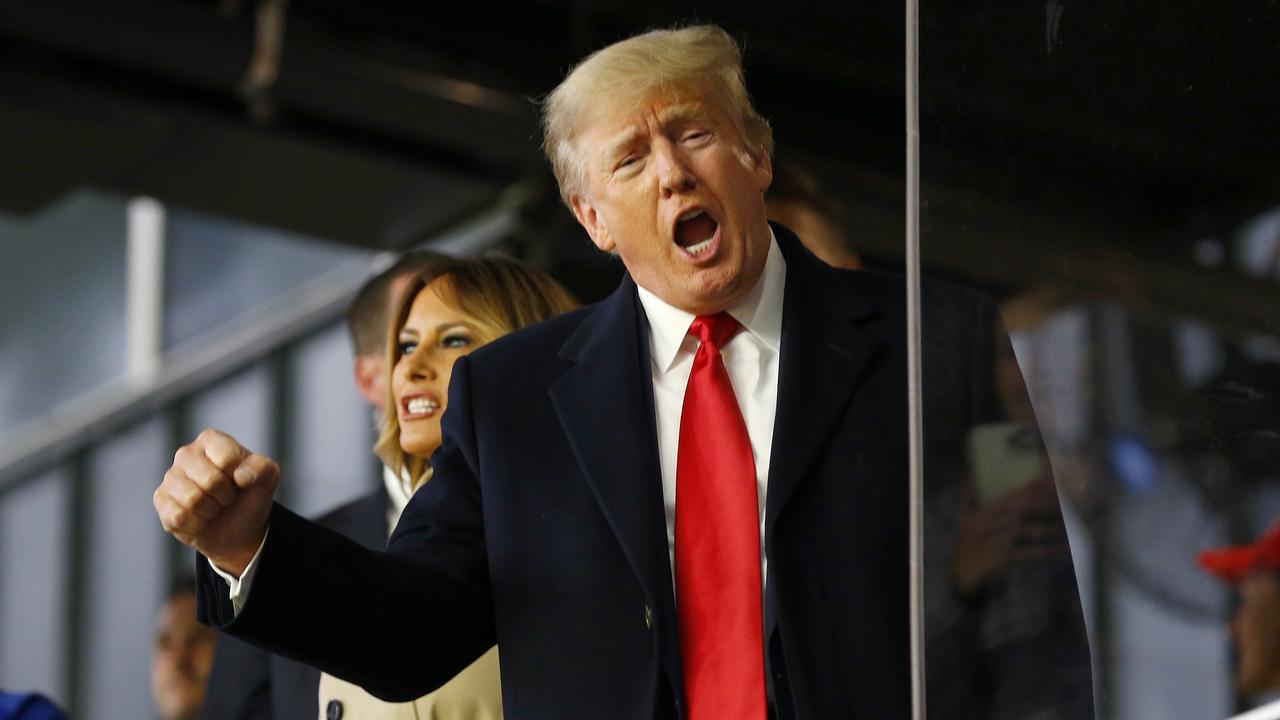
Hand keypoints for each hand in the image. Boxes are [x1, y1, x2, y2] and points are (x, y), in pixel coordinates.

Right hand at [154, 428, 279, 575]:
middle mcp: (186, 453)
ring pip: (192, 500)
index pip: (226, 458)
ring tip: (213, 507)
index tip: (241, 480)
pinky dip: (197, 524)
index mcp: (212, 440)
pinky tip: (200, 519)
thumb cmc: (250, 494)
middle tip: (227, 497)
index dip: (240, 476)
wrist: (238, 527)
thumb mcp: (268, 477)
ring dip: (211, 511)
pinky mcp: (161, 500)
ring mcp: (170, 477)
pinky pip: (178, 517)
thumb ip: (262, 468)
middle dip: (225, 496)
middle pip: (210, 481)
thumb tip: (241, 476)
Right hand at [950, 475, 1067, 598]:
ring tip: (1068, 524)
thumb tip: (971, 475)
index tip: (1048, 481)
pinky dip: (1046, 550)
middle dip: (1044, 505)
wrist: (962, 573)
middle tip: (1065, 501)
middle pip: (1021, 510)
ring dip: (1049, 527)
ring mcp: (996, 541)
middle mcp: (989, 524)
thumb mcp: (962, 518)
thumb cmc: (965, 543)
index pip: (1010, 497)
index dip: (1029, 488)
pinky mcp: (1003, 557)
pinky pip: (1028, 552)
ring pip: (1027, 531)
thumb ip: (967, 496)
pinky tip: (1062, 549)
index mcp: (982, 512)